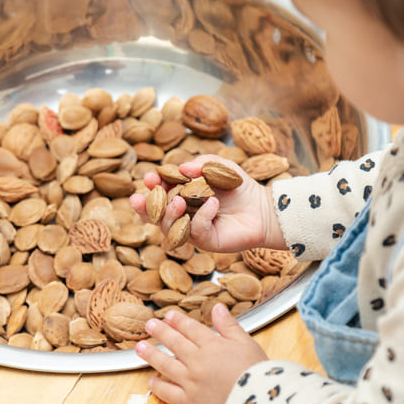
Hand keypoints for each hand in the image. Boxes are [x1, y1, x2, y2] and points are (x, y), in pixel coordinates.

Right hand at [129, 154, 285, 252]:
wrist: (262, 208)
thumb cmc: (239, 187)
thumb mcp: (219, 166)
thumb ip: (201, 163)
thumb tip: (182, 167)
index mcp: (181, 196)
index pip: (159, 193)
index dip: (152, 187)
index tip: (149, 178)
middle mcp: (182, 215)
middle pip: (156, 214)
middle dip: (147, 205)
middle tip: (142, 196)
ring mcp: (192, 230)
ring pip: (169, 227)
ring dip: (170, 213)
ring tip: (179, 201)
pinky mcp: (206, 241)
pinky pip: (195, 231)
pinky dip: (201, 216)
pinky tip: (213, 204)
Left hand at [135, 304, 267, 403]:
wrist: (259, 403)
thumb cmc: (257, 372)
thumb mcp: (246, 343)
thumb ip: (229, 325)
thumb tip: (217, 307)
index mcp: (212, 345)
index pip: (190, 329)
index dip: (178, 321)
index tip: (168, 315)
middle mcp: (197, 361)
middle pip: (175, 343)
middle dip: (160, 332)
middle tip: (149, 324)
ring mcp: (191, 382)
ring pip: (166, 365)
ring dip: (151, 355)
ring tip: (140, 347)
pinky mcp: (189, 402)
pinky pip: (168, 393)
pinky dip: (157, 386)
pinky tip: (150, 381)